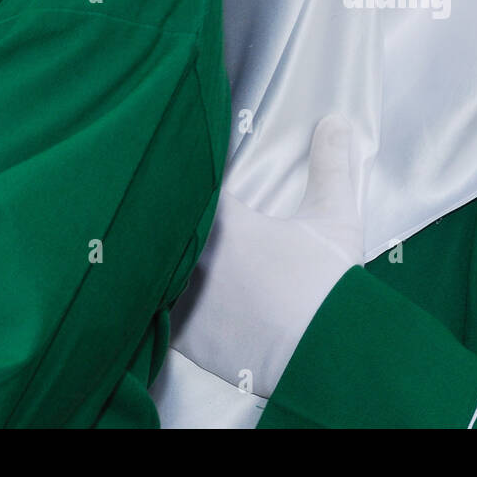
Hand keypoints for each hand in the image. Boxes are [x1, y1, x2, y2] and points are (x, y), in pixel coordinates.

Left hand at [172, 114, 361, 398]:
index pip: (183, 181)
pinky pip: (148, 312)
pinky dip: (149, 300)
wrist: (322, 355)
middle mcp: (194, 257)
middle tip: (144, 196)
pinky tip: (147, 291)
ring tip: (140, 243)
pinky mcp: (181, 335)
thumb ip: (331, 164)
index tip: (174, 159)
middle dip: (153, 210)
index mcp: (224, 222)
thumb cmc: (328, 287)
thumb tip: (336, 121)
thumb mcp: (334, 218)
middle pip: (153, 222)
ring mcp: (182, 298)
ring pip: (145, 266)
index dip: (177, 169)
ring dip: (147, 255)